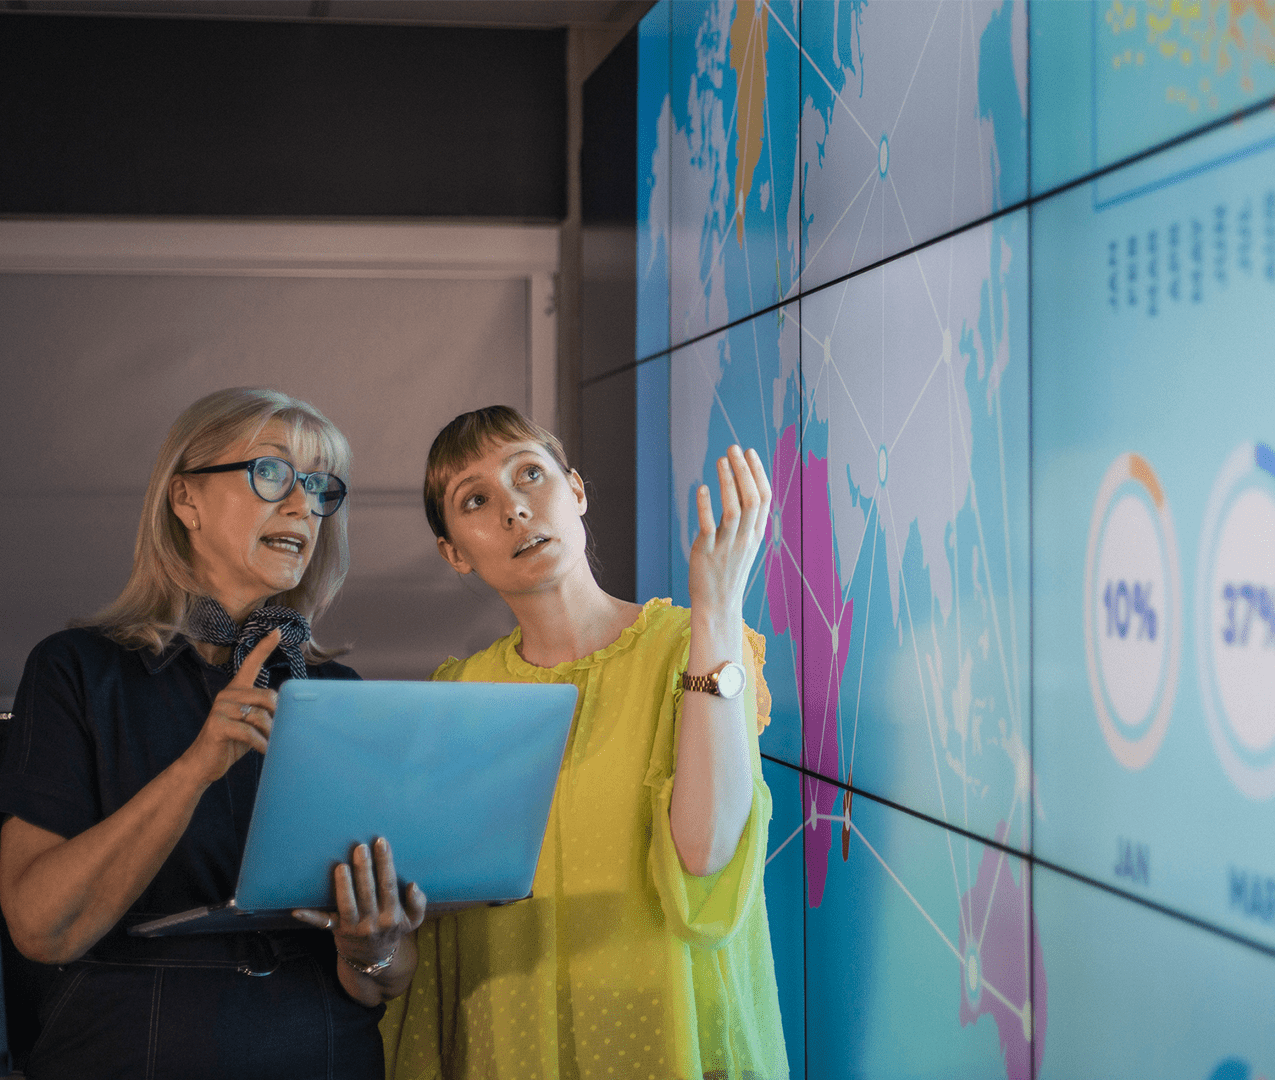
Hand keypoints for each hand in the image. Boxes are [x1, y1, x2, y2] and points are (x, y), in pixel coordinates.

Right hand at [181, 629, 280, 787]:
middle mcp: (228, 694)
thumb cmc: (232, 743)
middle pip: (268, 697)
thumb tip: (290, 711)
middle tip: (277, 733)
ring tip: (269, 745)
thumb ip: (265, 712)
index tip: (277, 631)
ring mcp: (221, 708)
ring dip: (270, 734)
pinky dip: (261, 744)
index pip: (251, 663)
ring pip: (260, 716)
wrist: (203, 764)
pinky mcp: (218, 725)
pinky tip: (264, 750)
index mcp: (237, 690)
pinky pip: (249, 732)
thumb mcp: (252, 724)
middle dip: (277, 718)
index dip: (264, 647)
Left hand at [293, 837, 426, 973]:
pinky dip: (310, 917)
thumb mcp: (413, 921)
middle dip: (365, 869)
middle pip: (368, 892)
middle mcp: (373, 922)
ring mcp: (354, 928)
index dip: (385, 863)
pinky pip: (323, 923)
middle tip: (360, 848)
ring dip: (344, 886)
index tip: (381, 842)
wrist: (373, 959)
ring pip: (348, 905)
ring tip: (342, 866)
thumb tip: (413, 886)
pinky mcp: (337, 930)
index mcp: (392, 916)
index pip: (388, 885)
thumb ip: (419, 903)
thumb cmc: (393, 930)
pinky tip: (297, 910)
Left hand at [689, 445, 771, 617]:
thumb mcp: (743, 543)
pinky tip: (702, 488)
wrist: (717, 604)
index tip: (749, 452)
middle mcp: (745, 538)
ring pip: (733, 510)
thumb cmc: (728, 569)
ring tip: (720, 460)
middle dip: (744, 471)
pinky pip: (709, 526)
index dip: (758, 473)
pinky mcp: (707, 552)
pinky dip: (706, 506)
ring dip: (728, 482)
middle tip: (734, 448)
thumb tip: (740, 485)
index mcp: (756, 534)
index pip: (764, 498)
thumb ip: (744, 518)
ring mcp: (727, 546)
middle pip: (752, 499)